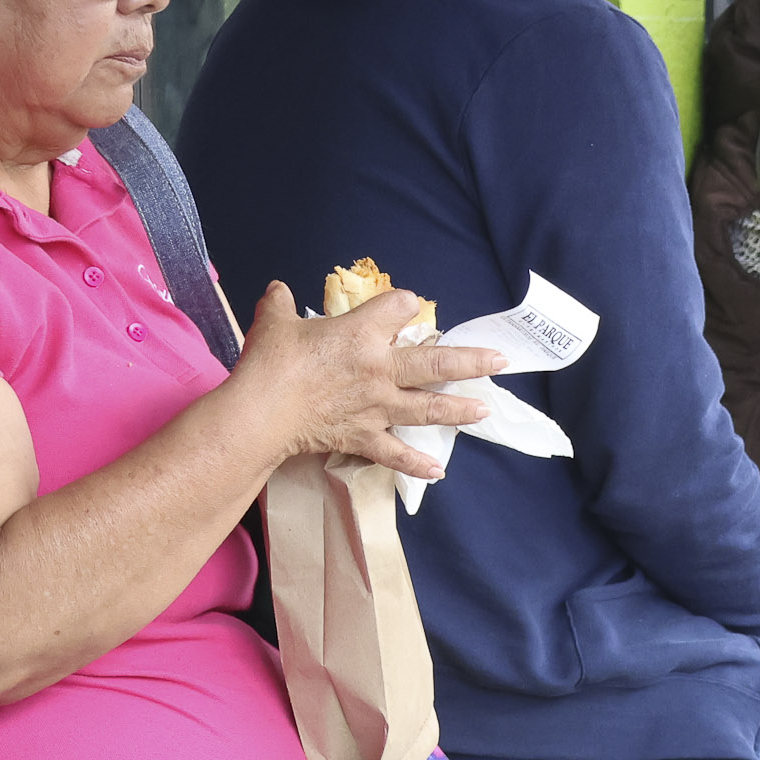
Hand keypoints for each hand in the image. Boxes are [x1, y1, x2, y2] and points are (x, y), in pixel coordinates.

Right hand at [233, 283, 503, 480]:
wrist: (261, 412)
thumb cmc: (270, 362)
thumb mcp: (274, 320)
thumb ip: (280, 302)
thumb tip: (278, 289)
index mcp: (362, 333)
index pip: (400, 307)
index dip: (404, 304)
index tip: (405, 307)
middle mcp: (380, 368)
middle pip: (435, 363)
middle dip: (471, 361)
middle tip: (499, 361)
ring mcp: (376, 406)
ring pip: (428, 408)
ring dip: (459, 409)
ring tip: (484, 409)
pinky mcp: (364, 436)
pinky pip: (396, 454)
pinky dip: (417, 464)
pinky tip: (438, 469)